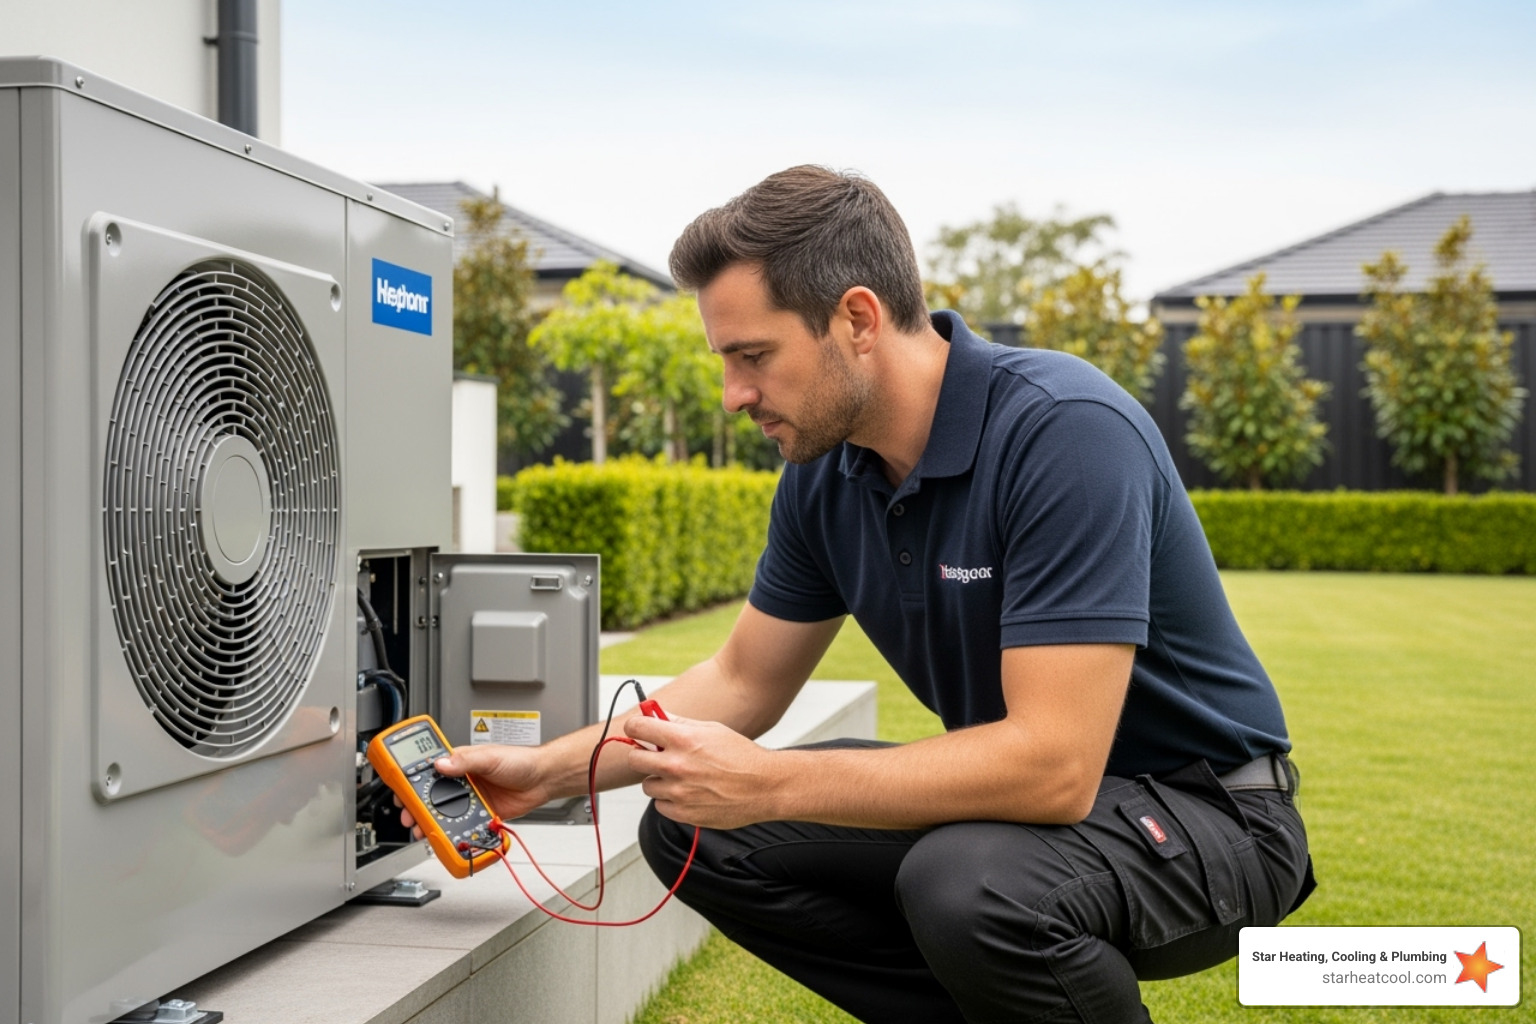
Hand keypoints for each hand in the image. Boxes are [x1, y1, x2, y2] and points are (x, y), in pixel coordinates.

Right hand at [397, 744, 551, 838]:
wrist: (542, 780)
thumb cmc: (520, 761)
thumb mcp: (490, 757)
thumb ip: (466, 761)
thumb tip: (442, 763)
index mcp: (460, 762)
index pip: (430, 771)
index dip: (412, 780)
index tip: (400, 790)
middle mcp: (462, 781)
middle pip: (432, 795)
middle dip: (417, 806)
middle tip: (408, 815)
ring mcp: (470, 798)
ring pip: (444, 812)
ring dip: (431, 822)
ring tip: (422, 829)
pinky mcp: (480, 814)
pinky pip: (462, 824)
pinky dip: (452, 832)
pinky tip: (444, 837)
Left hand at [623, 713, 779, 829]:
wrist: (764, 786)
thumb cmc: (742, 757)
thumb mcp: (712, 729)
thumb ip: (680, 723)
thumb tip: (657, 715)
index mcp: (683, 739)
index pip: (637, 728)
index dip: (636, 728)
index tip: (638, 730)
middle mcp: (676, 765)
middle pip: (634, 759)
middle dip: (643, 755)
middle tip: (657, 756)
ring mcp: (678, 791)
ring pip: (648, 785)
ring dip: (660, 780)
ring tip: (683, 778)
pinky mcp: (683, 813)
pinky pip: (660, 805)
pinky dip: (670, 800)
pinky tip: (690, 793)